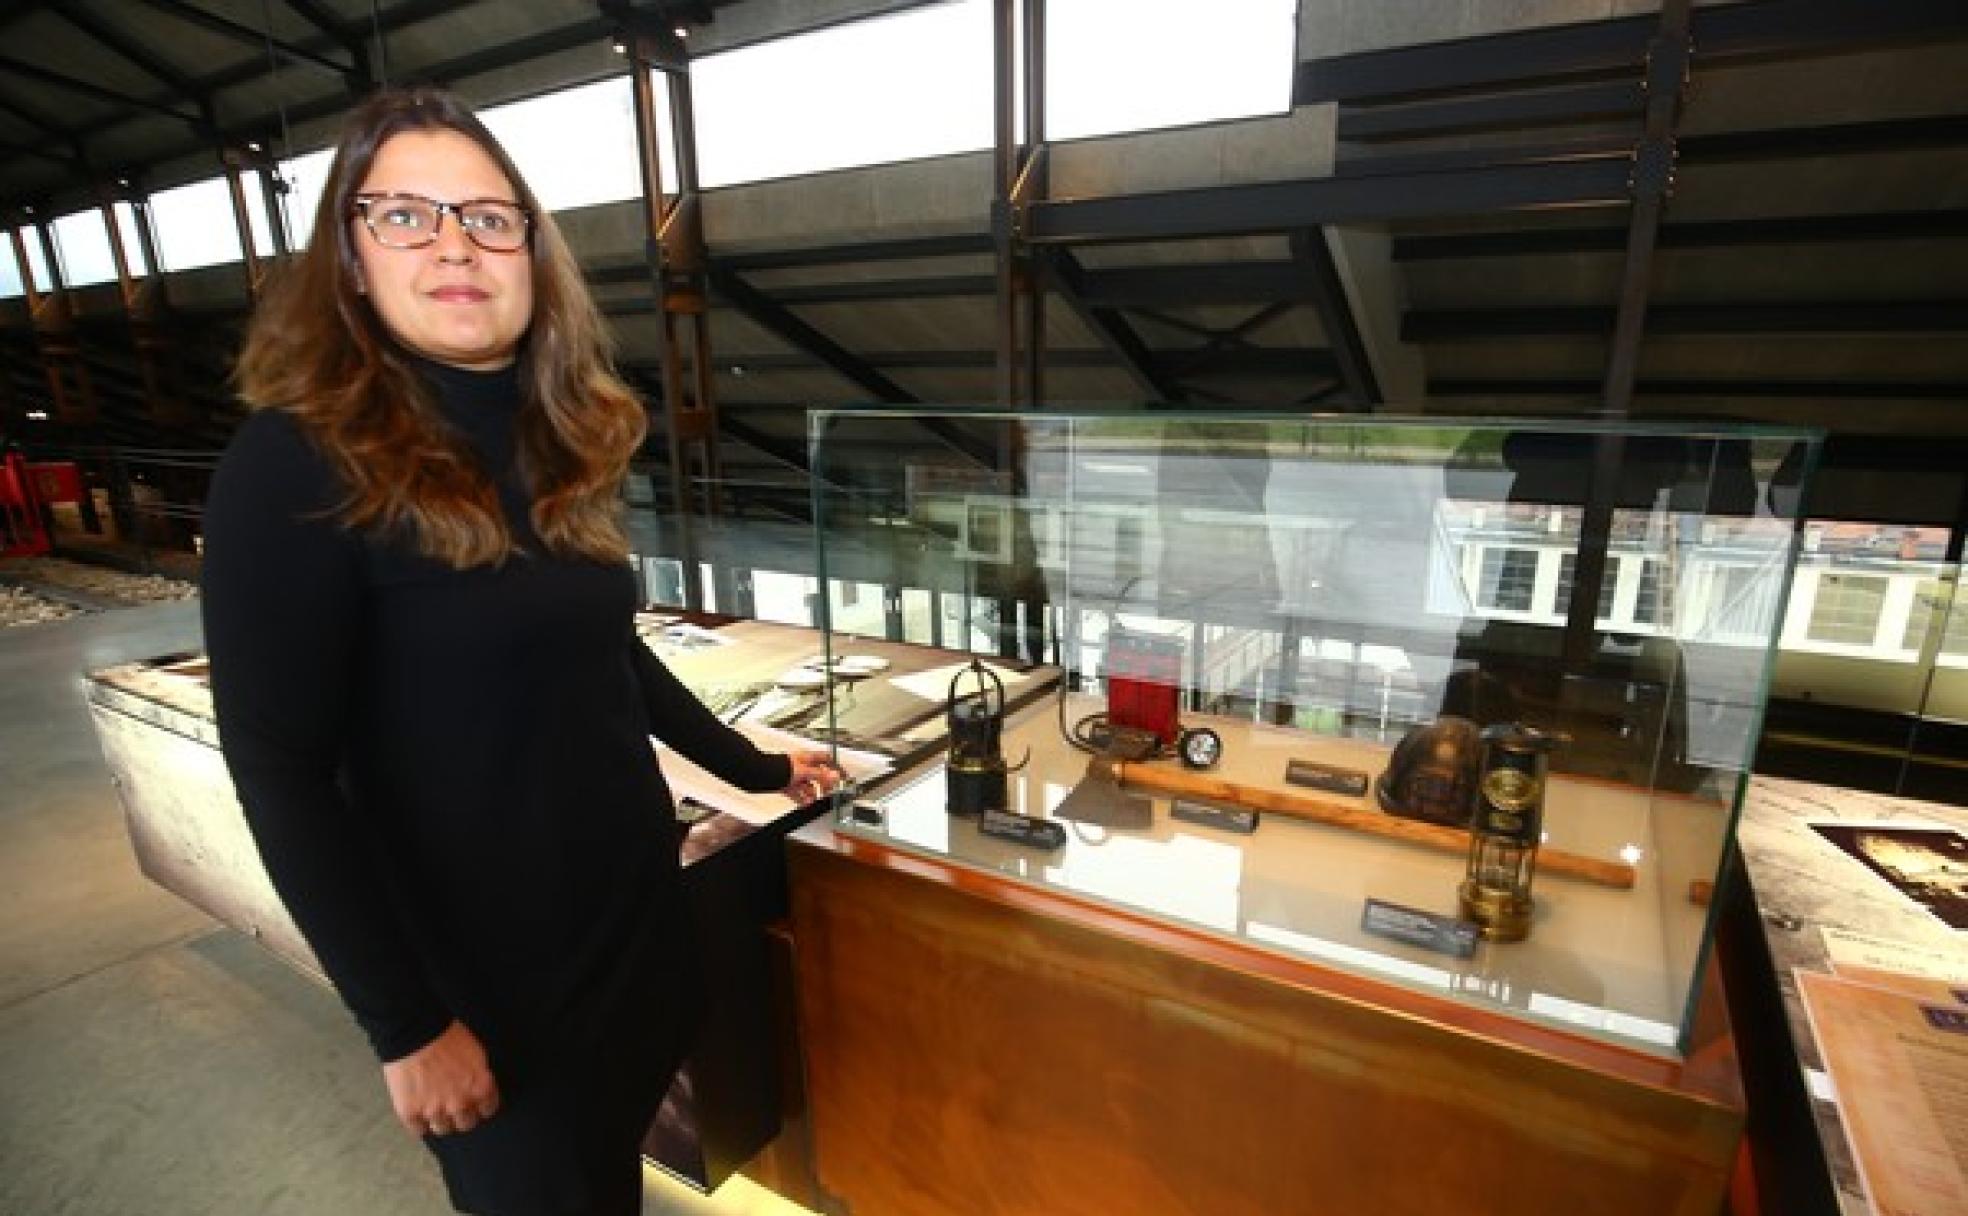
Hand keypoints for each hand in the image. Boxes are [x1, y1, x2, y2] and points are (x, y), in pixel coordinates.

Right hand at [381, 1019, 499, 1138]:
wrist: (414, 1031)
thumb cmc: (445, 1034)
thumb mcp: (475, 1051)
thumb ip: (479, 1074)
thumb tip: (480, 1085)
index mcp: (480, 1087)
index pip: (488, 1109)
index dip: (481, 1105)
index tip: (477, 1104)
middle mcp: (460, 1103)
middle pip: (466, 1123)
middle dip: (462, 1115)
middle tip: (454, 1106)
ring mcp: (434, 1110)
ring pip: (442, 1129)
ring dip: (440, 1120)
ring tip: (435, 1109)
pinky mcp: (411, 1113)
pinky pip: (418, 1130)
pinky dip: (418, 1123)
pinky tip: (418, 1112)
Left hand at [781, 749, 842, 804]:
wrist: (761, 775)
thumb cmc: (779, 767)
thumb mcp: (803, 771)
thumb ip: (820, 774)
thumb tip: (835, 776)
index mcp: (807, 758)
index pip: (826, 759)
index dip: (835, 767)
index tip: (842, 777)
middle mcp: (802, 766)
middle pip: (819, 775)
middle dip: (824, 785)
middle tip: (829, 793)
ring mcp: (795, 776)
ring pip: (808, 786)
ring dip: (812, 794)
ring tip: (814, 801)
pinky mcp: (788, 786)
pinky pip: (799, 794)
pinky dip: (802, 799)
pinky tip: (805, 804)